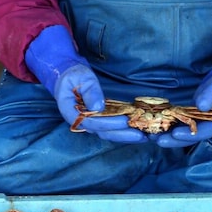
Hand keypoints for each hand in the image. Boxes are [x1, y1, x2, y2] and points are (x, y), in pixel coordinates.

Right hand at [26, 25, 146, 142]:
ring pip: (108, 133)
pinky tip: (137, 130)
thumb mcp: (81, 77)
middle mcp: (81, 122)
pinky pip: (111, 128)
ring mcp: (91, 122)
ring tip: (143, 136)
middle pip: (102, 133)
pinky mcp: (99, 120)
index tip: (124, 120)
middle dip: (122, 135)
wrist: (68, 76)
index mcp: (71, 112)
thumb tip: (98, 107)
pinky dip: (124, 130)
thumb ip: (89, 91)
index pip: (91, 122)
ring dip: (125, 136)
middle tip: (140, 135)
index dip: (108, 123)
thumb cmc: (73, 75)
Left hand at [154, 71, 211, 146]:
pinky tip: (155, 127)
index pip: (203, 132)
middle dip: (174, 139)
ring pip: (183, 133)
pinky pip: (179, 125)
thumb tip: (201, 106)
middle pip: (190, 137)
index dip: (189, 134)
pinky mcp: (191, 119)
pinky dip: (168, 126)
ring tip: (152, 136)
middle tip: (157, 139)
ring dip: (168, 136)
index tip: (175, 133)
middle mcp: (208, 127)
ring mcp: (199, 124)